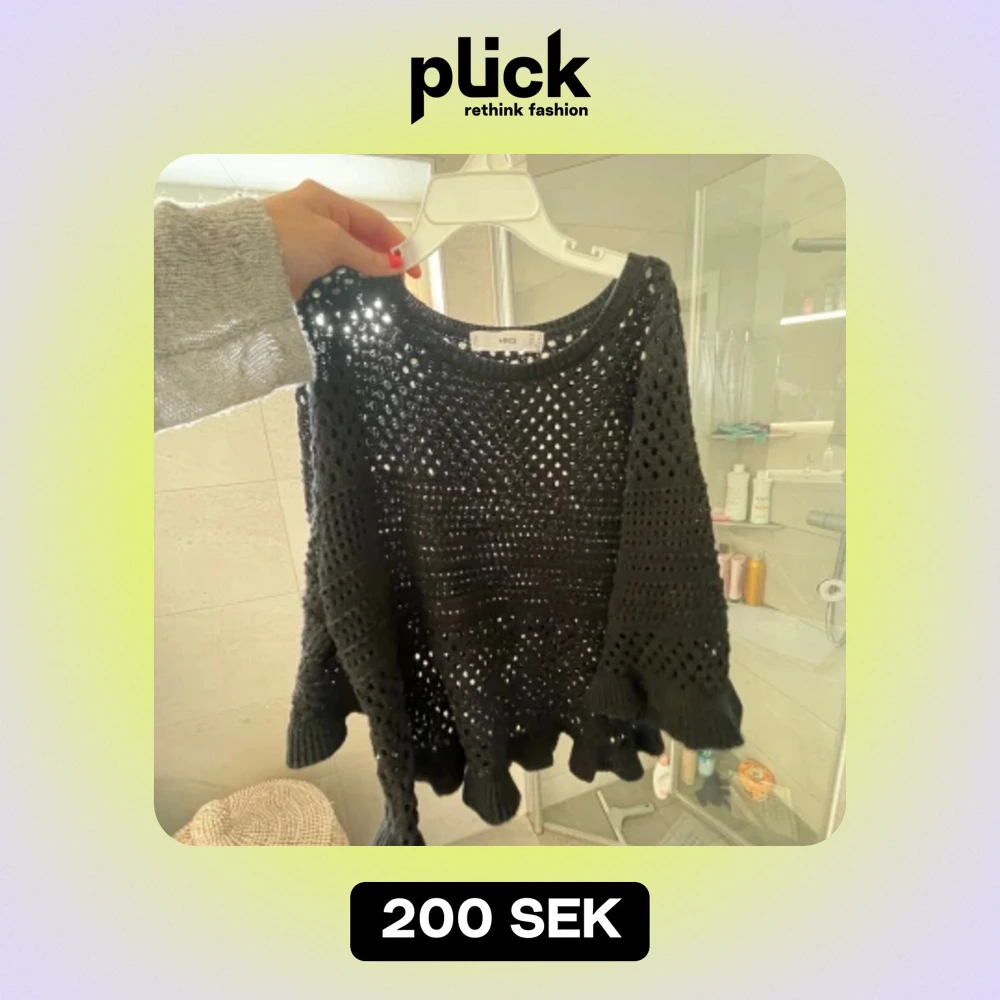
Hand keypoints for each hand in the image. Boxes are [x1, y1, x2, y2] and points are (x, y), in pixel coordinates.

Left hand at [263, 179, 420, 298]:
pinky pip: (331, 274)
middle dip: (382, 259)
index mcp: (326, 200)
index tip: (413, 265)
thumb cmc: (287, 238)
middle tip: (400, 283)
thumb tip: (396, 266)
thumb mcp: (333, 242)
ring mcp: (307, 243)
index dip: (395, 242)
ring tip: (383, 291)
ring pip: (347, 258)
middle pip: (360, 239)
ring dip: (365, 273)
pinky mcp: (299, 267)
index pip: (371, 220)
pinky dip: (347, 283)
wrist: (242, 261)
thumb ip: (367, 255)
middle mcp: (317, 218)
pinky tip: (359, 295)